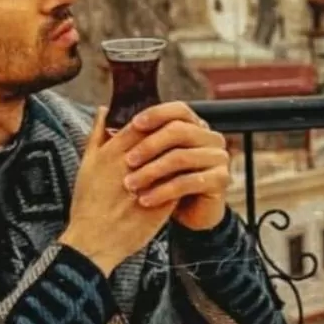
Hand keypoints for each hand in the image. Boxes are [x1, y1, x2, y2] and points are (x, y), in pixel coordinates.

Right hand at [61, 109, 173, 274]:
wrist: (94, 242)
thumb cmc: (87, 204)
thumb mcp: (86, 165)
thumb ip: (96, 135)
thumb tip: (103, 109)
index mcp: (112, 153)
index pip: (141, 125)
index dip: (154, 121)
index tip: (159, 123)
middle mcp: (131, 166)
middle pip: (160, 139)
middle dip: (171, 134)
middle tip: (178, 134)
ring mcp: (148, 185)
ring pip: (173, 159)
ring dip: (181, 154)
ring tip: (185, 152)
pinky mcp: (162, 203)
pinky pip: (179, 183)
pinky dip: (184, 176)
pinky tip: (188, 175)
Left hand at [120, 101, 230, 231]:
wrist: (187, 214)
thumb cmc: (165, 181)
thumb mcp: (146, 157)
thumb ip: (127, 134)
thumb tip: (103, 110)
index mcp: (194, 125)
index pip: (179, 109)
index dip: (156, 114)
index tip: (134, 124)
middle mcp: (210, 137)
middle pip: (179, 131)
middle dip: (149, 146)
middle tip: (128, 160)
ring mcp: (218, 157)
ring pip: (181, 158)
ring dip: (152, 171)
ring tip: (131, 184)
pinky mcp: (220, 180)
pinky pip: (189, 182)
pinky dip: (163, 191)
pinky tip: (145, 200)